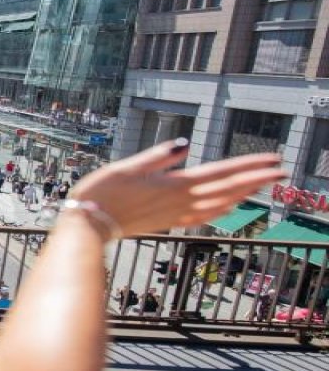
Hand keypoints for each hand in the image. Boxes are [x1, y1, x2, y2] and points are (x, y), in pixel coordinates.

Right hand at [69, 139, 284, 237]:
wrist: (88, 225)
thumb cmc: (101, 193)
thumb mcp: (126, 167)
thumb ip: (158, 156)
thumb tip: (184, 144)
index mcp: (174, 184)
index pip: (222, 173)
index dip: (250, 166)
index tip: (274, 160)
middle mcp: (181, 201)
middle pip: (228, 189)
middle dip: (257, 180)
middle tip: (282, 172)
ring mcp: (176, 214)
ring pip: (220, 204)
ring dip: (244, 194)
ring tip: (261, 187)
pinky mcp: (168, 222)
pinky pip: (204, 217)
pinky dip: (221, 211)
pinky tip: (227, 208)